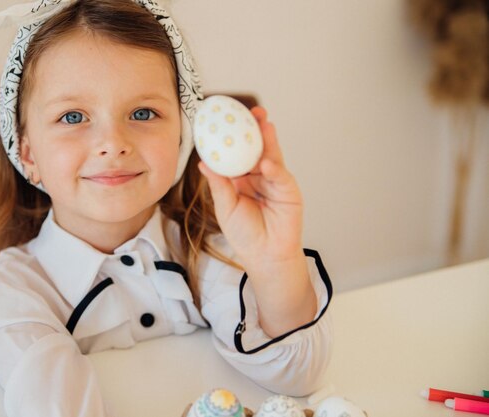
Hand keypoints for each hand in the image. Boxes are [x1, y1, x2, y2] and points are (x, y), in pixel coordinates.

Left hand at [198, 106, 303, 267]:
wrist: (264, 256)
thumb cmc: (245, 234)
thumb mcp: (225, 207)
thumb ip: (218, 184)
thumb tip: (204, 163)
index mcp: (242, 178)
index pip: (239, 151)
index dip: (235, 135)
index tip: (227, 119)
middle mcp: (259, 175)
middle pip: (258, 147)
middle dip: (257, 128)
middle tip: (253, 110)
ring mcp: (275, 181)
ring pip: (272, 155)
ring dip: (269, 140)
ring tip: (264, 124)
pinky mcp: (289, 191)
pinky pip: (281, 176)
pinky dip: (273, 169)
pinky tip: (266, 164)